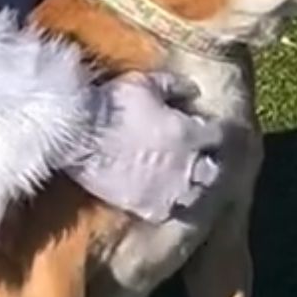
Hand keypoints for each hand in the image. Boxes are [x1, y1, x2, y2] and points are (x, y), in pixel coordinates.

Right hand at [65, 72, 224, 222]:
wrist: (80, 135)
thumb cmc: (112, 104)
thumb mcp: (145, 83)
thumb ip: (174, 86)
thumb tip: (194, 91)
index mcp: (189, 133)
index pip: (217, 136)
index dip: (210, 131)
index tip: (202, 128)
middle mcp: (187, 164)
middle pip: (211, 170)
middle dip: (205, 163)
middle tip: (194, 158)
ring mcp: (168, 189)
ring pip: (194, 195)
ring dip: (190, 187)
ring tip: (180, 182)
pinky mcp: (148, 207)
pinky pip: (169, 213)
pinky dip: (168, 206)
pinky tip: (160, 199)